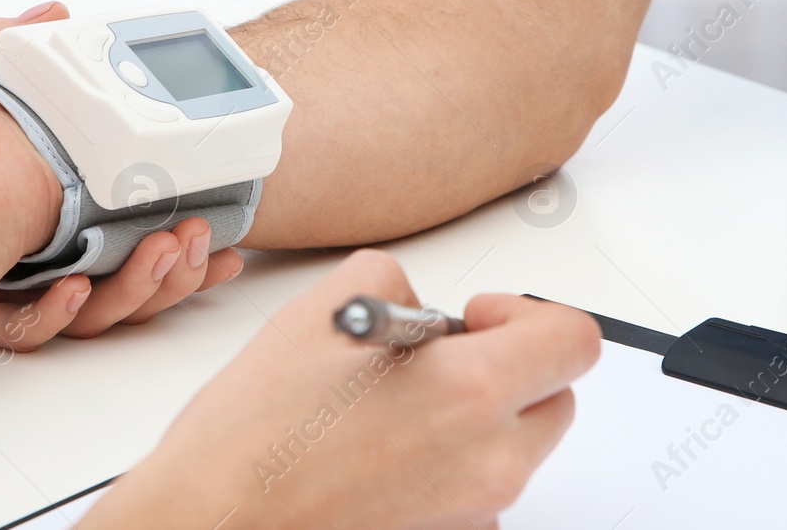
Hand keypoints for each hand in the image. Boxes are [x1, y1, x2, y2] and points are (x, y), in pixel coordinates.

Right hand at [82, 249, 601, 529]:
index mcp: (469, 393)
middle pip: (556, 398)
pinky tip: (377, 450)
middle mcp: (486, 462)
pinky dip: (444, 462)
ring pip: (513, 448)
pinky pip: (473, 491)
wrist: (212, 524)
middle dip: (508, 366)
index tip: (478, 317)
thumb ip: (396, 281)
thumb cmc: (253, 437)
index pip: (574, 341)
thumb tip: (420, 306)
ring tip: (392, 405)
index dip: (530, 314)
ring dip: (475, 416)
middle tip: (439, 357)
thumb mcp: (323, 307)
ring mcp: (469, 513)